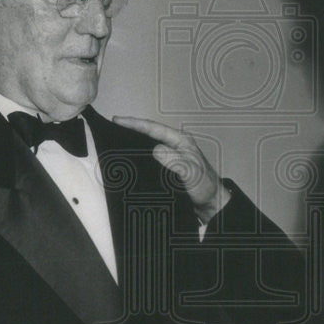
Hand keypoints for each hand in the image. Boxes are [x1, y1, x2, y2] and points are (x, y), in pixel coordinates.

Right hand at [113, 116, 230, 223]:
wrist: (210, 203)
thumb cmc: (205, 186)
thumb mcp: (190, 172)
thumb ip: (175, 161)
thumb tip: (157, 150)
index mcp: (181, 141)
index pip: (154, 128)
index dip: (135, 124)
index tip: (118, 121)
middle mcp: (176, 145)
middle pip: (150, 133)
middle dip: (131, 129)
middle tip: (112, 127)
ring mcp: (172, 156)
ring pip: (149, 144)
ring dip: (134, 142)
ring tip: (116, 139)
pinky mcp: (168, 166)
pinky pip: (150, 157)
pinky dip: (139, 155)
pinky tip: (129, 158)